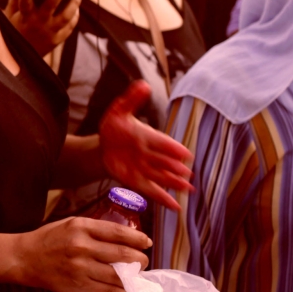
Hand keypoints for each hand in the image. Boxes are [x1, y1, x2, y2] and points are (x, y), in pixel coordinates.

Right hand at [5, 0, 80, 55]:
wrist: (20, 59)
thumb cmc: (14, 32)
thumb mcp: (10, 17)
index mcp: (24, 17)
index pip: (24, 4)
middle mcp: (38, 24)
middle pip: (50, 6)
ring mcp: (48, 33)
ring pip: (65, 17)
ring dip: (74, 3)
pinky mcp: (56, 40)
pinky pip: (69, 28)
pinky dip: (74, 18)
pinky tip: (77, 9)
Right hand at [16, 216, 150, 291]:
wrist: (24, 258)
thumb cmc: (48, 238)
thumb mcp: (70, 224)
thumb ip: (94, 229)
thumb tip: (123, 238)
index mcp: (81, 226)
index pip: (118, 232)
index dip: (137, 238)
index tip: (147, 242)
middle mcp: (82, 246)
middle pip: (123, 255)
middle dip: (140, 260)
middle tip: (143, 262)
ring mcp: (80, 267)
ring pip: (118, 276)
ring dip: (132, 278)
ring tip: (136, 277)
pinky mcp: (77, 285)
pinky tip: (124, 291)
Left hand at [99, 80, 193, 210]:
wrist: (103, 148)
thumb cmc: (114, 129)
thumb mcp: (119, 112)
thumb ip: (131, 100)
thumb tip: (143, 84)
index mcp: (148, 137)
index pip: (163, 143)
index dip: (173, 149)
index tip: (186, 154)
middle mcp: (150, 154)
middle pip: (165, 162)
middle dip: (176, 168)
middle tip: (190, 175)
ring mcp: (145, 169)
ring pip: (162, 177)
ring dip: (175, 183)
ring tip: (189, 190)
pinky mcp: (138, 181)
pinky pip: (152, 191)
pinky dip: (164, 198)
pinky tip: (176, 207)